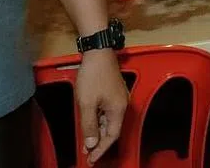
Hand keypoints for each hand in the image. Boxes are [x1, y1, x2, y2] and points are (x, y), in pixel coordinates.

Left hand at [75, 49, 127, 163]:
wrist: (98, 53)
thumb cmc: (92, 78)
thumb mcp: (86, 104)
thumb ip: (89, 125)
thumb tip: (92, 144)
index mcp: (118, 109)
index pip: (112, 136)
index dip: (101, 149)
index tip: (91, 160)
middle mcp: (122, 105)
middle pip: (112, 129)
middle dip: (99, 143)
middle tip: (88, 154)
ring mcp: (119, 98)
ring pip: (109, 121)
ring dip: (98, 132)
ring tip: (87, 143)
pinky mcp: (114, 92)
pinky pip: (107, 113)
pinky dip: (98, 122)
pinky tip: (90, 125)